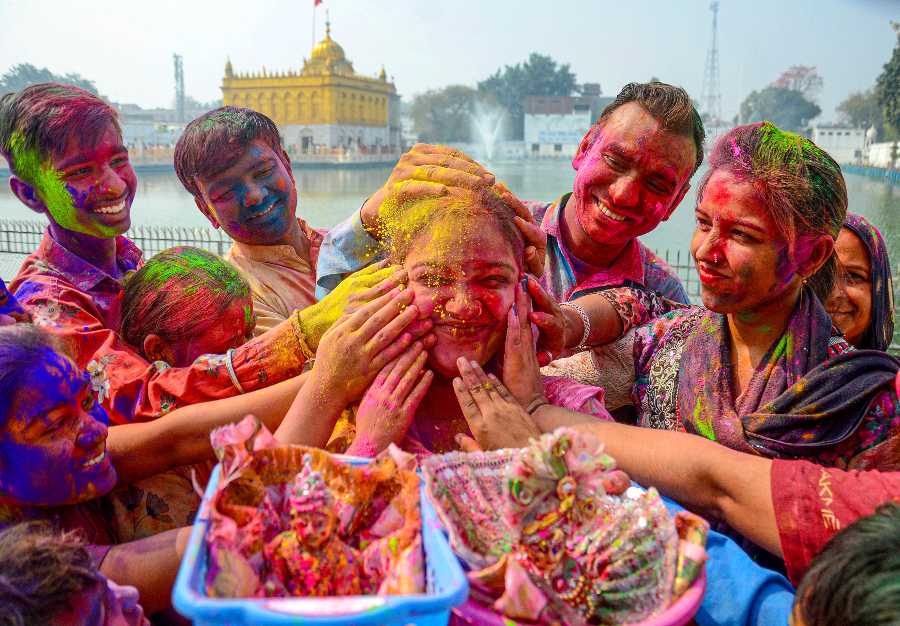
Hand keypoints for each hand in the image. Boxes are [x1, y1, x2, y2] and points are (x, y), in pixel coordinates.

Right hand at [309, 285, 433, 406]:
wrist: (325, 389)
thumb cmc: (327, 362)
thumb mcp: (328, 339)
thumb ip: (342, 323)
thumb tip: (357, 308)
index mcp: (343, 332)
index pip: (366, 311)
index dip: (383, 300)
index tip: (397, 291)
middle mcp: (353, 342)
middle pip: (378, 320)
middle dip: (396, 305)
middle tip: (411, 294)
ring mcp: (362, 357)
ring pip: (385, 335)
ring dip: (402, 322)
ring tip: (416, 311)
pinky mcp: (370, 371)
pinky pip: (387, 356)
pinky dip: (399, 346)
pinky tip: (410, 337)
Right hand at [348, 342, 433, 455]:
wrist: (369, 447)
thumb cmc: (366, 426)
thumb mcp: (364, 404)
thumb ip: (372, 389)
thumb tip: (380, 374)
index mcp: (372, 391)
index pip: (384, 366)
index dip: (394, 352)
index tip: (402, 340)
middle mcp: (382, 395)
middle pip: (397, 369)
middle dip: (408, 353)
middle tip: (418, 340)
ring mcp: (393, 404)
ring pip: (406, 379)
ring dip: (417, 364)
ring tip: (425, 351)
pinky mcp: (404, 415)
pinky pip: (415, 396)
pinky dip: (422, 383)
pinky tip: (429, 373)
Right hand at [360, 144, 495, 231]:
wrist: (381, 210)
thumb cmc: (413, 198)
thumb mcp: (432, 182)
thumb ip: (451, 175)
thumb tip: (488, 179)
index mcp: (422, 151)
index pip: (452, 154)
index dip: (473, 164)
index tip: (491, 177)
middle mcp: (411, 157)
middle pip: (447, 162)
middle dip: (471, 172)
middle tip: (490, 182)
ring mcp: (402, 171)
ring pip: (435, 172)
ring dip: (459, 179)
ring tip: (477, 187)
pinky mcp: (395, 188)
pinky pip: (416, 187)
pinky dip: (430, 189)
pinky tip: (444, 192)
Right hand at [453, 357, 540, 450]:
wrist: (533, 456)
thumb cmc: (506, 460)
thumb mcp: (484, 457)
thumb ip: (470, 446)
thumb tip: (457, 437)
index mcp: (480, 428)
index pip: (467, 404)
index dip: (460, 391)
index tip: (455, 379)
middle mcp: (491, 415)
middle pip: (476, 391)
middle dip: (468, 374)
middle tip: (461, 360)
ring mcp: (505, 409)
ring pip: (489, 388)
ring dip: (480, 374)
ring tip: (472, 362)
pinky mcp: (517, 408)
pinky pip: (504, 391)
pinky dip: (496, 382)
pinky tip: (490, 375)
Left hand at [502, 279, 548, 408]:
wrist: (532, 409)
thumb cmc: (517, 394)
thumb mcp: (508, 372)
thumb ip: (501, 360)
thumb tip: (486, 350)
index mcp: (523, 350)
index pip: (522, 323)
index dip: (521, 306)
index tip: (519, 288)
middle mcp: (526, 348)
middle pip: (524, 319)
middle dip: (524, 298)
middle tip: (524, 277)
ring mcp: (524, 354)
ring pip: (522, 325)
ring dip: (521, 305)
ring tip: (521, 286)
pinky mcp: (520, 363)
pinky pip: (517, 341)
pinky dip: (515, 326)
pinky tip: (514, 313)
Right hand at [523, 274, 566, 364]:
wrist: (562, 331)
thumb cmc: (550, 345)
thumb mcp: (550, 353)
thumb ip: (545, 356)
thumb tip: (542, 359)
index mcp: (556, 330)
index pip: (551, 324)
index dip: (543, 319)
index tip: (533, 315)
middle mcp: (555, 316)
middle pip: (548, 304)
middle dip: (539, 295)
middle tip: (529, 287)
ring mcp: (551, 306)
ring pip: (543, 294)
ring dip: (534, 285)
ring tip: (523, 276)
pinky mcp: (545, 299)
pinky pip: (538, 290)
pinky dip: (531, 282)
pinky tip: (522, 274)